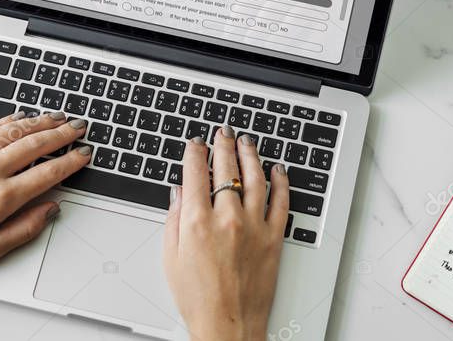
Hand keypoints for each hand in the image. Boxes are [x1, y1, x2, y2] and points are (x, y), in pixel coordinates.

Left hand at [0, 111, 90, 274]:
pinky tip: (21, 117)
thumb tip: (50, 209)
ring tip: (56, 117)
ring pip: (14, 131)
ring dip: (39, 122)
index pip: (48, 173)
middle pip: (35, 144)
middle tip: (78, 127)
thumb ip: (26, 228)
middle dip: (61, 134)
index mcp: (2, 198)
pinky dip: (8, 120)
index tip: (84, 154)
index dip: (71, 162)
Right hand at [163, 126, 289, 340]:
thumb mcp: (172, 257)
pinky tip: (277, 169)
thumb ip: (174, 219)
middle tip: (223, 132)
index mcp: (197, 222)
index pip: (195, 173)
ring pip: (255, 178)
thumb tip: (178, 193)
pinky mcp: (274, 238)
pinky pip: (281, 202)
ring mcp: (254, 227)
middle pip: (226, 169)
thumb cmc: (198, 298)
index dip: (194, 152)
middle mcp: (227, 219)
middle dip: (223, 145)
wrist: (228, 326)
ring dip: (250, 155)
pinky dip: (280, 182)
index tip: (195, 143)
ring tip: (247, 141)